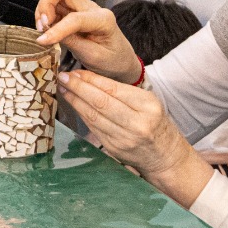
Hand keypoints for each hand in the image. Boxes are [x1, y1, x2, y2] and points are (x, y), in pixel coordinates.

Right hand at [33, 0, 140, 81]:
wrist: (120, 61)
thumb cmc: (112, 60)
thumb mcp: (94, 57)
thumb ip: (72, 43)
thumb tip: (48, 35)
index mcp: (103, 19)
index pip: (74, 18)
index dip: (56, 29)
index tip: (42, 41)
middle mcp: (91, 8)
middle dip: (45, 5)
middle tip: (41, 26)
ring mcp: (81, 8)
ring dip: (43, 10)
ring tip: (42, 30)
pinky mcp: (73, 13)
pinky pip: (53, 7)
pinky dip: (45, 16)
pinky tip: (46, 30)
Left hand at [55, 69, 214, 206]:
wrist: (164, 155)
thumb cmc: (154, 123)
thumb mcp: (147, 103)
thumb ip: (122, 92)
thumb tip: (88, 78)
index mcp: (148, 106)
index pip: (113, 89)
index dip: (91, 79)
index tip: (75, 72)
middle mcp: (137, 123)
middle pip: (100, 102)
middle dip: (78, 88)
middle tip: (63, 78)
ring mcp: (124, 138)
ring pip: (93, 116)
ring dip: (75, 101)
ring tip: (63, 89)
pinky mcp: (114, 148)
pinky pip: (93, 127)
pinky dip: (81, 114)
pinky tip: (73, 104)